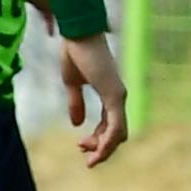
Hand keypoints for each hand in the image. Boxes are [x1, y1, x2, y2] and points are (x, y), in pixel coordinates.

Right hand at [60, 32, 128, 166]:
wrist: (78, 33)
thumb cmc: (75, 52)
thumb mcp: (72, 83)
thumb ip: (76, 103)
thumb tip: (77, 124)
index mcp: (109, 93)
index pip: (110, 125)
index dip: (97, 139)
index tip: (80, 145)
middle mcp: (118, 96)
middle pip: (117, 133)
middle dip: (101, 147)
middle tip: (83, 153)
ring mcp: (118, 96)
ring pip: (119, 134)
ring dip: (104, 149)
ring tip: (88, 157)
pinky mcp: (114, 95)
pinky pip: (116, 126)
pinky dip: (108, 142)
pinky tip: (97, 151)